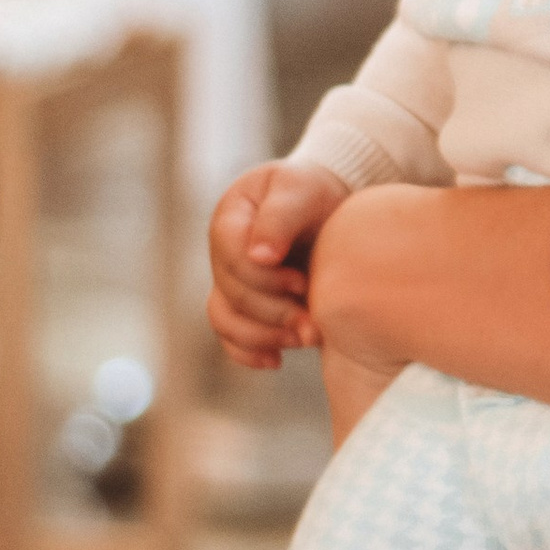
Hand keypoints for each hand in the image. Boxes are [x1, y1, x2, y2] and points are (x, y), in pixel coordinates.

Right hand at [208, 158, 350, 369]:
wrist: (327, 209)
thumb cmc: (313, 192)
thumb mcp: (301, 190)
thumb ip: (280, 217)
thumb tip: (259, 256)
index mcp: (230, 220)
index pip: (231, 257)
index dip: (264, 278)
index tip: (303, 283)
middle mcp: (223, 255)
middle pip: (232, 293)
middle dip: (274, 313)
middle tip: (314, 325)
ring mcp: (231, 283)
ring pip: (226, 320)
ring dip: (264, 336)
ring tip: (305, 340)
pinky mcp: (246, 307)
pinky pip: (232, 337)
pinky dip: (249, 353)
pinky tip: (277, 360)